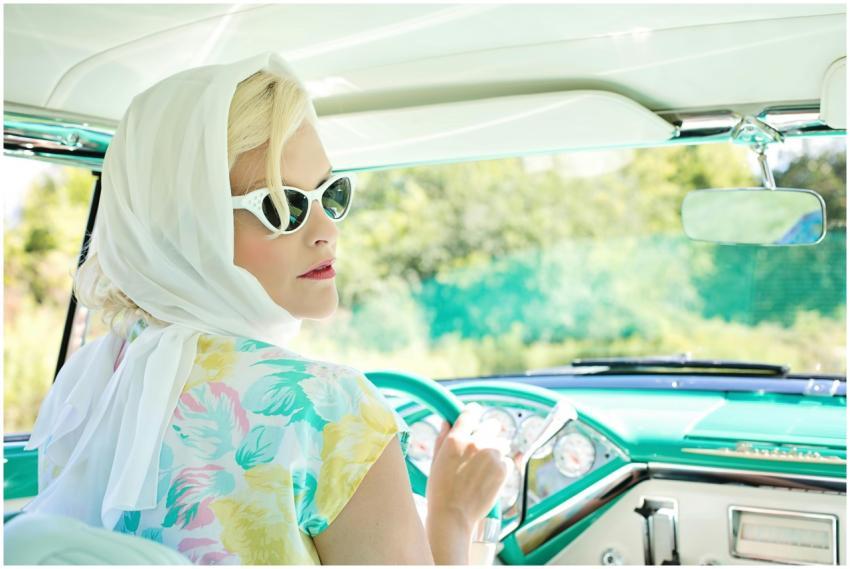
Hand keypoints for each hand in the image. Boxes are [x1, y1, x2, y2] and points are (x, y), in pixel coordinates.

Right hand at [425, 403, 509, 531]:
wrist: (453, 515)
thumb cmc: (440, 490)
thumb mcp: (436, 461)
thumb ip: (442, 439)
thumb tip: (446, 422)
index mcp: (456, 439)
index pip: (470, 413)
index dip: (472, 413)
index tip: (474, 415)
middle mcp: (476, 443)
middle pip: (492, 424)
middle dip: (488, 432)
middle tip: (482, 445)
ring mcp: (492, 456)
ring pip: (502, 443)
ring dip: (496, 450)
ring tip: (486, 466)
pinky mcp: (503, 470)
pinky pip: (507, 461)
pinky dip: (501, 466)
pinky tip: (490, 477)